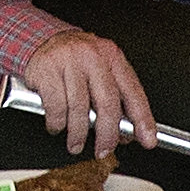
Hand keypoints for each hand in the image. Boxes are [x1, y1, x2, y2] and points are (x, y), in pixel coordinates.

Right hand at [9, 28, 154, 153]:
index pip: (134, 92)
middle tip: (104, 150)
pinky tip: (57, 125)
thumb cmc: (75, 60)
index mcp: (112, 58)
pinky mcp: (47, 70)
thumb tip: (125, 132)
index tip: (148, 140)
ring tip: (76, 143)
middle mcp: (93, 57)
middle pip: (107, 103)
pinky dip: (57, 123)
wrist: (41, 40)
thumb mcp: (101, 71)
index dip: (143, 120)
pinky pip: (56, 107)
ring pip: (79, 109)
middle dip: (107, 134)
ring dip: (78, 134)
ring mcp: (69, 62)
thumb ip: (115, 97)